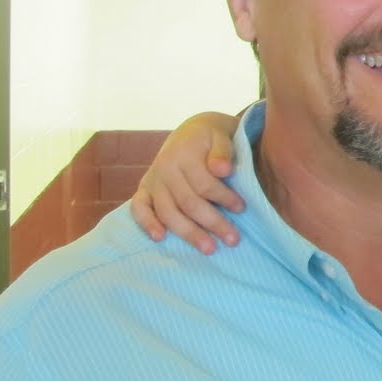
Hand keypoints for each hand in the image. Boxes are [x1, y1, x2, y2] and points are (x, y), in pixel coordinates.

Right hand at [130, 112, 244, 254]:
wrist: (191, 131)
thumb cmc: (212, 139)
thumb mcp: (221, 136)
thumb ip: (222, 152)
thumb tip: (223, 170)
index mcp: (184, 155)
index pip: (204, 184)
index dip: (224, 198)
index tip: (242, 208)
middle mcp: (165, 169)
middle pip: (188, 202)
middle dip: (213, 223)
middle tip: (233, 240)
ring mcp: (153, 181)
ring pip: (168, 212)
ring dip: (188, 233)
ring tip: (209, 249)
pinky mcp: (144, 190)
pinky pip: (139, 208)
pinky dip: (147, 223)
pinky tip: (160, 238)